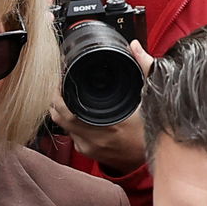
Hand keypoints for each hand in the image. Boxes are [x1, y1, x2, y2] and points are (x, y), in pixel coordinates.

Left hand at [49, 41, 153, 173]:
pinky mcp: (87, 153)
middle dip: (55, 98)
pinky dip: (71, 122)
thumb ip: (144, 69)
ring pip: (62, 126)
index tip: (61, 77)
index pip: (67, 108)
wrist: (151, 158)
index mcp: (107, 124)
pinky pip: (71, 134)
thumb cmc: (150, 131)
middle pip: (58, 116)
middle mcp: (93, 139)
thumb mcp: (150, 97)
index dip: (58, 91)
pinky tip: (78, 112)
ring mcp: (88, 147)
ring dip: (62, 110)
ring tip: (67, 95)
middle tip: (60, 83)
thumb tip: (135, 47)